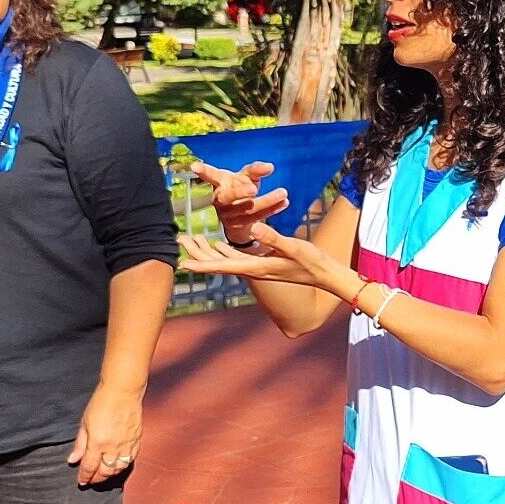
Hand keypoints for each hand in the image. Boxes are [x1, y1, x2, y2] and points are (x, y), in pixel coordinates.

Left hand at [68, 384, 142, 485]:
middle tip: (92, 480)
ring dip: (110, 474)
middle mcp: (113, 447)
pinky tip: (118, 464)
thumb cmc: (101, 403)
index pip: (90, 467)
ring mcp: (127, 444)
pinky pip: (131, 459)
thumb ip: (80, 444)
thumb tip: (73, 460)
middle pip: (105, 471)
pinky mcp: (137, 440)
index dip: (85, 476)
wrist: (123, 391)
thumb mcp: (84, 423)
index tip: (82, 481)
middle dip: (97, 478)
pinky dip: (124, 465)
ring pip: (119, 468)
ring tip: (104, 474)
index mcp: (97, 443)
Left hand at [178, 221, 342, 290]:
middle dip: (198, 253)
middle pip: (219, 262)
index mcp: (257, 267)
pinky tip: (217, 244)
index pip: (224, 265)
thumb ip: (274, 238)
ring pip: (225, 259)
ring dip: (207, 250)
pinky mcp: (263, 262)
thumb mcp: (294, 247)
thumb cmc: (312, 262)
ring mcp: (257, 266)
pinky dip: (224, 250)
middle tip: (180, 239)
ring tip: (191, 239)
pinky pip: (237, 256)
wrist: (325, 274)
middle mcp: (253, 269)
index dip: (203, 263)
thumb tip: (254, 228)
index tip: (183, 262)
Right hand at [190, 161, 289, 243]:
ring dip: (267, 201)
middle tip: (253, 188)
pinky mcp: (238, 227)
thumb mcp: (246, 177)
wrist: (239, 217)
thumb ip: (255, 170)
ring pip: (248, 208)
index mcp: (220, 184)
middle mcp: (221, 200)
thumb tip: (269, 167)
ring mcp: (228, 215)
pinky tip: (285, 203)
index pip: (211, 175)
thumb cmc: (240, 189)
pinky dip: (272, 210)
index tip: (193, 167)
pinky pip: (257, 219)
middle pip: (228, 196)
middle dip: (240, 192)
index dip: (202, 171)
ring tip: (283, 192)